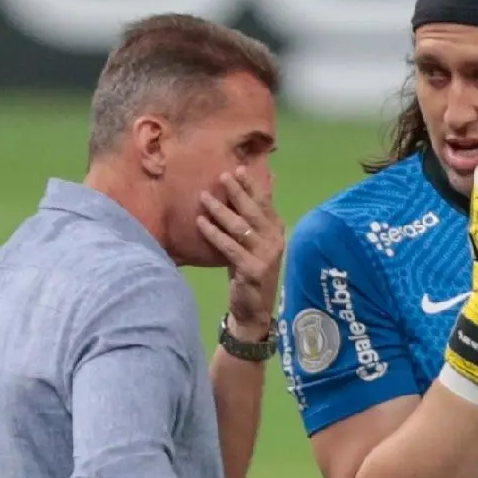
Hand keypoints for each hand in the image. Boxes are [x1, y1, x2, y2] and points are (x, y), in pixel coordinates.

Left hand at [197, 168, 284, 337]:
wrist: (254, 308)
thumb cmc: (251, 270)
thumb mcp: (255, 243)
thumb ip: (254, 218)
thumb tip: (258, 188)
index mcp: (277, 231)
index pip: (265, 203)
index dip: (252, 185)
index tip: (238, 168)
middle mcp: (275, 241)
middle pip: (254, 211)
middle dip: (237, 192)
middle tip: (221, 176)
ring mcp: (265, 256)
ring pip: (240, 227)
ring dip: (221, 210)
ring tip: (204, 197)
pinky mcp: (252, 270)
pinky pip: (230, 247)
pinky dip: (214, 234)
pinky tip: (201, 222)